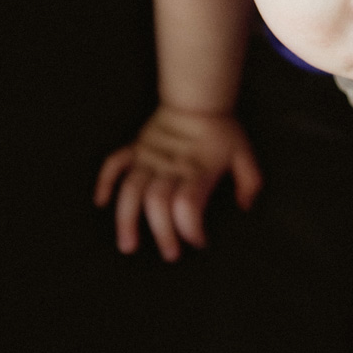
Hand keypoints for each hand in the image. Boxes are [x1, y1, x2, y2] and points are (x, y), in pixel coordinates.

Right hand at [93, 105, 261, 260]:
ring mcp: (149, 157)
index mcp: (197, 169)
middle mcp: (170, 166)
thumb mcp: (244, 155)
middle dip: (162, 233)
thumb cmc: (222, 130)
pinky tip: (102, 201)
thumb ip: (250, 182)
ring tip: (128, 245)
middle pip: (157, 203)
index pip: (188, 204)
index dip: (192, 228)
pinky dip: (105, 181)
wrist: (197, 98)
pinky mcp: (136, 148)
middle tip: (170, 254)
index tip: (199, 242)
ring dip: (127, 219)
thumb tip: (245, 207)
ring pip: (131, 190)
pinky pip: (115, 163)